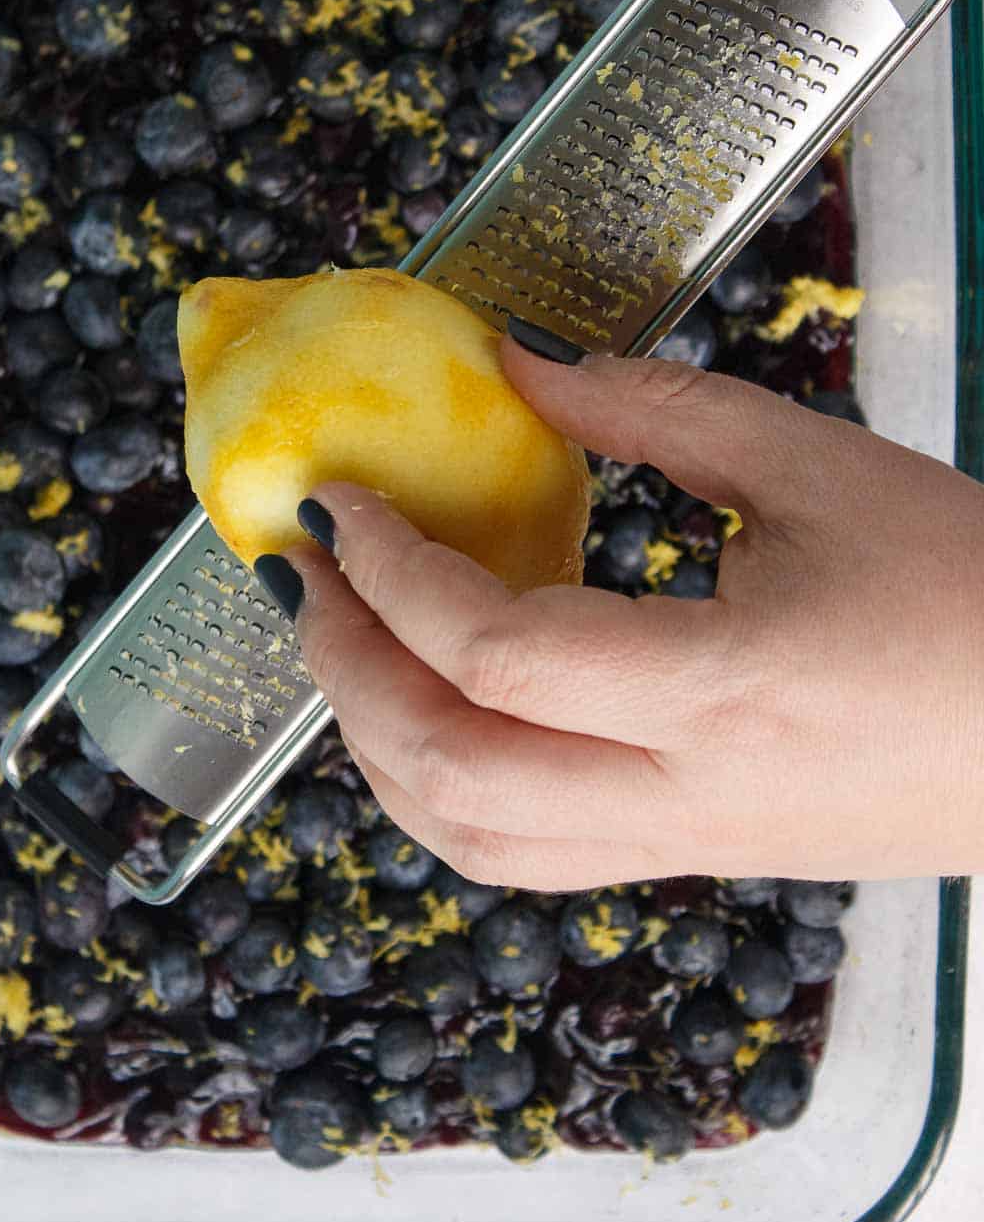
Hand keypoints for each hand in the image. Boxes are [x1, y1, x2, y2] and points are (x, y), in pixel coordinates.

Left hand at [263, 342, 983, 890]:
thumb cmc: (978, 589)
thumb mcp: (820, 466)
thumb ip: (655, 411)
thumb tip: (520, 366)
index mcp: (723, 688)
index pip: (494, 652)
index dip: (389, 573)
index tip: (335, 502)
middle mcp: (688, 795)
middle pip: (449, 773)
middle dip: (346, 671)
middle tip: (306, 574)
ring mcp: (691, 844)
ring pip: (476, 843)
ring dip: (380, 747)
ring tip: (352, 643)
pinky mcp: (701, 855)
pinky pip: (532, 853)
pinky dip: (450, 786)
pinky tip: (444, 705)